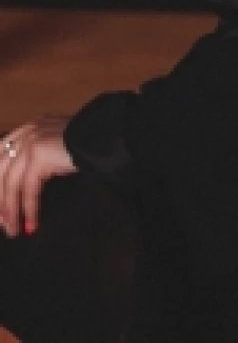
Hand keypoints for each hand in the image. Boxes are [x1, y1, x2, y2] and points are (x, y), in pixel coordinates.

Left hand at [0, 118, 77, 236]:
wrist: (106, 135)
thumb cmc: (88, 143)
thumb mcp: (56, 147)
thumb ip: (39, 157)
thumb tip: (19, 189)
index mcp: (29, 128)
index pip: (0, 155)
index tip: (0, 206)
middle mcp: (26, 132)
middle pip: (1, 171)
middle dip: (0, 199)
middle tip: (2, 222)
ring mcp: (31, 142)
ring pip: (11, 183)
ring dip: (11, 210)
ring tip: (14, 230)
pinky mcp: (39, 156)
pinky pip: (28, 190)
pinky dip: (28, 210)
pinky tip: (31, 225)